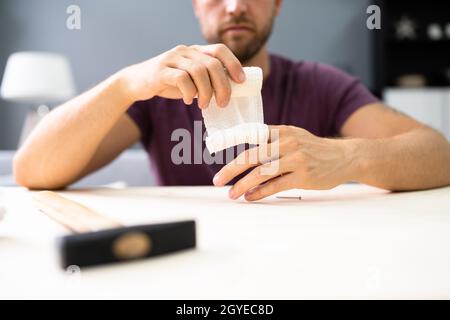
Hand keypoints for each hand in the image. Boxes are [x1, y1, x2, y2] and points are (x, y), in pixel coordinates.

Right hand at [118, 44, 245, 108]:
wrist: (137, 82)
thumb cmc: (168, 83)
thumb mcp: (191, 79)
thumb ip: (207, 80)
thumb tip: (230, 91)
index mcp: (195, 51)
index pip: (220, 50)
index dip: (234, 64)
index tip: (241, 81)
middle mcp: (185, 51)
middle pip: (212, 64)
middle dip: (222, 86)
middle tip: (223, 103)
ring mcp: (172, 58)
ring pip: (199, 71)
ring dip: (206, 91)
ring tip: (204, 105)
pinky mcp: (161, 70)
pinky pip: (182, 79)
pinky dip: (189, 92)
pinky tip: (189, 100)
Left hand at [213, 125, 358, 200]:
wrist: (345, 157)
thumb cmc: (313, 149)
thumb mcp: (293, 136)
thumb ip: (271, 141)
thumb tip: (245, 154)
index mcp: (281, 131)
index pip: (249, 134)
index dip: (229, 140)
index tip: (212, 148)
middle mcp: (286, 142)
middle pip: (251, 156)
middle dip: (231, 170)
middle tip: (218, 180)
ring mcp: (296, 159)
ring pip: (262, 173)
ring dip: (243, 185)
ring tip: (232, 194)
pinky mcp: (303, 176)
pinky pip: (275, 186)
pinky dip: (260, 193)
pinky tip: (250, 197)